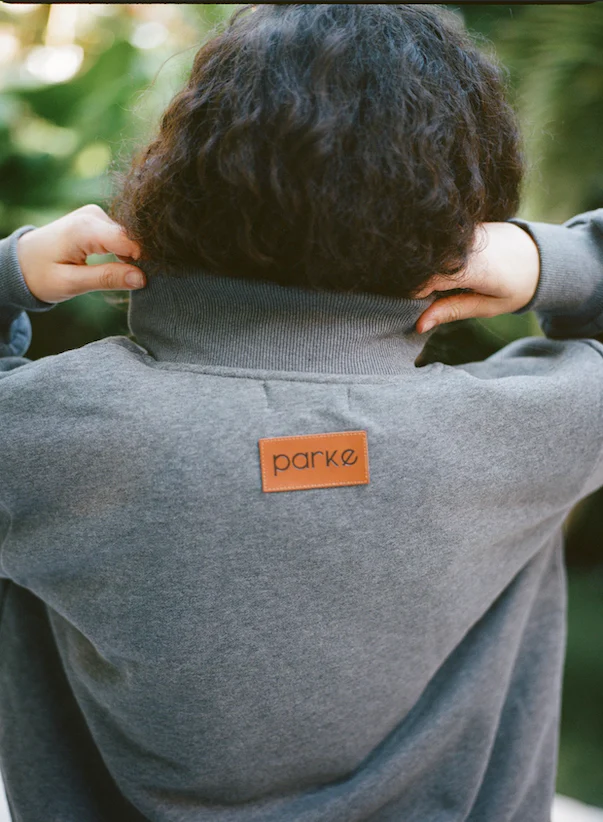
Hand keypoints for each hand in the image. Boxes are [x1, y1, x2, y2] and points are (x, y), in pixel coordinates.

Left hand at [16, 204, 145, 303]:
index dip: (143, 261)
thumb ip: (107, 279)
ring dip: (131, 256)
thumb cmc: (41, 275)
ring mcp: (95, 214)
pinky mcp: (97, 219)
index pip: (130, 242)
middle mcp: (93, 215)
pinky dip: (124, 251)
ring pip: (129, 237)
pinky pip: (122, 235)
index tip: (145, 280)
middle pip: (131, 238)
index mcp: (84, 229)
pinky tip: (118, 264)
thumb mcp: (71, 283)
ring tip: (120, 274)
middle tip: (130, 281)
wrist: (20, 261)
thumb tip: (142, 278)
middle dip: (137, 260)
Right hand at [413, 222, 540, 332]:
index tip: (425, 307)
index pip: (423, 281)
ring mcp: (459, 230)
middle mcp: (461, 243)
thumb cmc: (516, 286)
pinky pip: (436, 247)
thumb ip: (452, 311)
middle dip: (421, 285)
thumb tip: (418, 325)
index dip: (417, 297)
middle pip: (421, 268)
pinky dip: (436, 262)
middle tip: (438, 297)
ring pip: (426, 257)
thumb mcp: (488, 306)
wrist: (538, 254)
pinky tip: (452, 269)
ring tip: (450, 283)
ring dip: (428, 272)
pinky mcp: (458, 225)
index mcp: (471, 266)